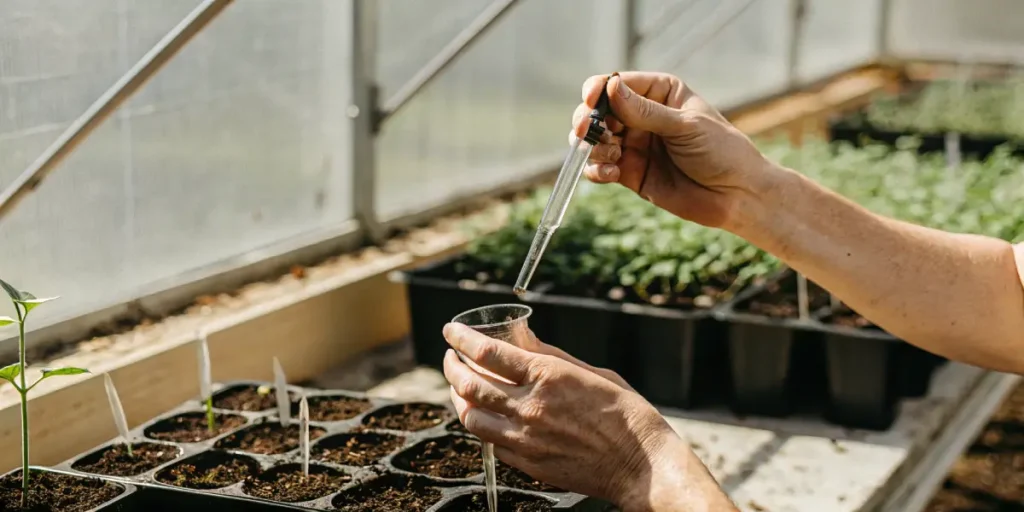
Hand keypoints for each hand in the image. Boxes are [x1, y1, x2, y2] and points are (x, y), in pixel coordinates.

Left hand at [441, 323, 733, 510]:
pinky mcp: (527, 463)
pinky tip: (485, 416)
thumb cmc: (624, 413)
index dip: (460, 338)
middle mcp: (530, 407)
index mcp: (547, 376)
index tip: (450, 331)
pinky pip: (490, 443)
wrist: (640, 464)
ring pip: (470, 417)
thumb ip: (550, 356)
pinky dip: (482, 425)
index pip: (486, 352)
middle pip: (468, 383)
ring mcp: (525, 439)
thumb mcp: (590, 372)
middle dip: (451, 365)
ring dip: (458, 398)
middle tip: (450, 357)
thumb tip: (522, 337)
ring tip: (459, 387)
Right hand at [572, 72, 773, 229]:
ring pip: (595, 140)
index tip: (591, 100)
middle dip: (587, 120)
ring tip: (611, 156)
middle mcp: (642, 116)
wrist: (737, 195)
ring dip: (593, 147)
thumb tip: (609, 88)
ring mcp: (634, 145)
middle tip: (585, 132)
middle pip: (599, 112)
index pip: (618, 84)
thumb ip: (645, 111)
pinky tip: (610, 174)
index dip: (598, 90)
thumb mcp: (685, 127)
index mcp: (659, 93)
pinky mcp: (630, 173)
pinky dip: (596, 170)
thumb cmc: (721, 152)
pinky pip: (600, 168)